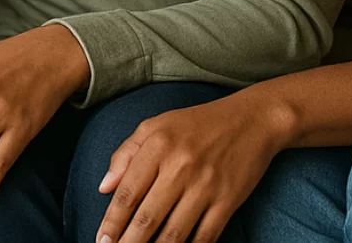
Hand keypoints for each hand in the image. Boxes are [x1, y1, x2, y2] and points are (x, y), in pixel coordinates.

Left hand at [94, 90, 293, 242]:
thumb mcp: (155, 125)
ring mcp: (205, 186)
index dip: (112, 221)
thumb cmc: (196, 123)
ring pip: (174, 234)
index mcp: (158, 144)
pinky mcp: (227, 201)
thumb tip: (104, 187)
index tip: (101, 240)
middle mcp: (180, 165)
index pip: (128, 192)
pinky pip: (203, 237)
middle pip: (147, 217)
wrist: (250, 120)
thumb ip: (126, 154)